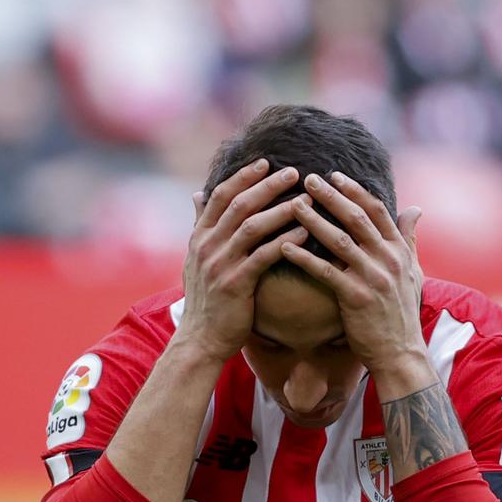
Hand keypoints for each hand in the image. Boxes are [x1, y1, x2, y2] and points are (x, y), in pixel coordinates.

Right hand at [177, 158, 307, 364]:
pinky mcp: (235, 284)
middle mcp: (207, 246)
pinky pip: (263, 257)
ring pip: (252, 227)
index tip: (265, 162)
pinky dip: (283, 242)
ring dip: (280, 210)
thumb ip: (200, 225)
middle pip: (239, 205)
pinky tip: (302, 233)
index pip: (221, 196)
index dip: (244, 176)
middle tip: (294, 172)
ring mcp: (220, 265)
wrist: (200, 339)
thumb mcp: (195, 258)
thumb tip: (197, 193)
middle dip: (267, 186)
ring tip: (306, 199)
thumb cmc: (206, 299)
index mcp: (199, 236)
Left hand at [278, 173, 432, 393]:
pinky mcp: (356, 298)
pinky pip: (325, 272)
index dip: (354, 190)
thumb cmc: (401, 312)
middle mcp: (388, 259)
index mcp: (399, 250)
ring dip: (314, 220)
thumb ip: (409, 238)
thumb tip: (416, 208)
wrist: (400, 353)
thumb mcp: (413, 271)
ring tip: (292, 205)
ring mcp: (373, 278)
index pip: (376, 210)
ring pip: (339, 240)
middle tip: (307, 179)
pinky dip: (304, 258)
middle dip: (331, 196)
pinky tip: (284, 247)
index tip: (333, 175)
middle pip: (356, 218)